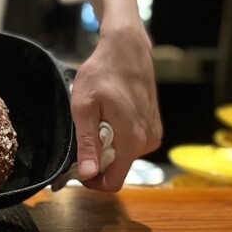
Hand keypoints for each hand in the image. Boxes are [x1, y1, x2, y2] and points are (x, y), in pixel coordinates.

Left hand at [70, 21, 161, 191]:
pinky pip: (132, 143)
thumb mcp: (83, 108)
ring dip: (108, 145)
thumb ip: (87, 143)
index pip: (113, 182)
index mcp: (132, 140)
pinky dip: (118, 136)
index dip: (92, 181)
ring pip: (124, 156)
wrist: (127, 49)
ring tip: (99, 118)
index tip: (77, 168)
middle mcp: (148, 141)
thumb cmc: (102, 73)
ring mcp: (154, 133)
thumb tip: (88, 174)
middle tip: (86, 131)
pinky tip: (111, 114)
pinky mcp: (154, 126)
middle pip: (117, 169)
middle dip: (98, 159)